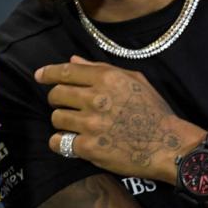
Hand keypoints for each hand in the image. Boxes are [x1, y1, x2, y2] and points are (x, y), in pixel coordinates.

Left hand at [37, 55, 199, 180]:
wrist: (168, 145)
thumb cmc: (153, 111)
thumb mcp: (134, 80)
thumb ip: (101, 68)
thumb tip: (74, 60)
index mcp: (107, 78)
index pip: (66, 71)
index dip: (48, 73)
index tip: (39, 76)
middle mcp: (96, 98)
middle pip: (56, 95)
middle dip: (57, 99)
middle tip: (66, 106)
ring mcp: (91, 124)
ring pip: (56, 118)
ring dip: (63, 122)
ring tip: (76, 125)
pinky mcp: (88, 148)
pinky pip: (58, 142)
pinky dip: (62, 143)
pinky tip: (73, 142)